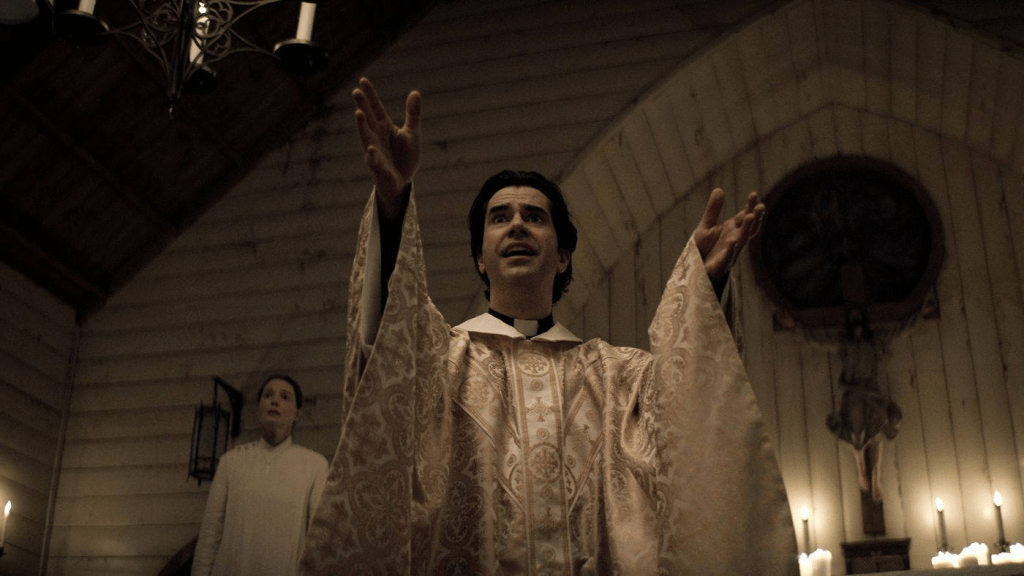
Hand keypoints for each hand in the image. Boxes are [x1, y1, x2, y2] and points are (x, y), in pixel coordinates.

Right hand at [352, 77, 421, 220]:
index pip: (376, 108)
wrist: (403, 182)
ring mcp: (375, 152)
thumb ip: (412, 114)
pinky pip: (374, 161)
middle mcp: (376, 136)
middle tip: (356, 91)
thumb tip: (415, 92)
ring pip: (366, 137)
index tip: (362, 80)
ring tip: (358, 113)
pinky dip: (372, 156)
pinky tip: (371, 149)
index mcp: (385, 127)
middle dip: (362, 106)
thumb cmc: (405, 157)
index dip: (370, 95)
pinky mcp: (378, 168)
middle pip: (368, 119)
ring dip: (362, 126)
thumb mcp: (412, 133)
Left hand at [693, 188, 764, 281]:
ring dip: (746, 229)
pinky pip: (726, 258)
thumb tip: (720, 189)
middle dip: (754, 217)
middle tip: (760, 206)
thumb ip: (713, 210)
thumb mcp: (706, 226)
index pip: (743, 216)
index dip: (749, 206)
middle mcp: (733, 240)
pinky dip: (730, 251)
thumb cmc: (702, 249)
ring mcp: (729, 253)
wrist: (693, 271)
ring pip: (740, 241)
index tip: (754, 194)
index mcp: (731, 230)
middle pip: (747, 228)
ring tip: (750, 217)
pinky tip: (732, 242)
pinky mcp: (720, 266)